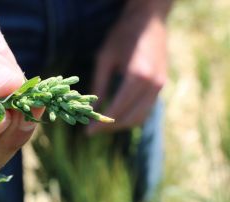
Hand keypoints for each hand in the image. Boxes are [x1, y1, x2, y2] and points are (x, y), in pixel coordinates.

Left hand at [87, 3, 168, 133]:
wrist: (149, 19)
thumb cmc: (123, 35)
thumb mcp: (105, 58)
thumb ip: (99, 86)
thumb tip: (91, 109)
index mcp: (138, 76)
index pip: (118, 110)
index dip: (101, 124)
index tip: (88, 133)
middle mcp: (153, 85)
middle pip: (131, 119)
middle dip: (111, 128)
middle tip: (93, 130)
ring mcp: (160, 86)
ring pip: (141, 117)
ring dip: (122, 125)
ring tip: (103, 125)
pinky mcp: (161, 85)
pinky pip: (146, 108)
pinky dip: (131, 115)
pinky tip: (116, 114)